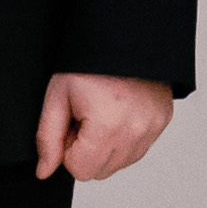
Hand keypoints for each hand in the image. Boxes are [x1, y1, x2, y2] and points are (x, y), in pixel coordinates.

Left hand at [38, 69, 175, 182]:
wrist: (123, 36)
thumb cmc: (88, 62)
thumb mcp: (58, 96)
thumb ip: (48, 139)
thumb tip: (44, 172)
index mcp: (107, 127)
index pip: (80, 171)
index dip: (69, 148)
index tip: (72, 121)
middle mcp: (135, 132)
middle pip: (100, 172)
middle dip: (87, 150)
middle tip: (86, 116)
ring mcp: (152, 127)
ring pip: (119, 163)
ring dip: (106, 146)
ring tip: (103, 112)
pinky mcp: (162, 121)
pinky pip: (137, 149)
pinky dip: (124, 138)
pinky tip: (118, 112)